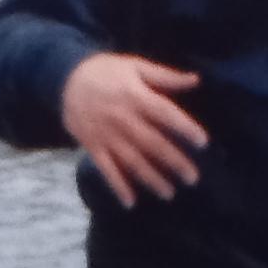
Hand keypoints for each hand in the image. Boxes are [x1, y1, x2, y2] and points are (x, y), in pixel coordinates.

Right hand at [63, 50, 207, 204]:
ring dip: (151, 178)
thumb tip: (196, 79)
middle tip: (192, 178)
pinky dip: (117, 186)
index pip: (165, 114)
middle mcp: (123, 118)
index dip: (184, 128)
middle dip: (173, 161)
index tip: (202, 143)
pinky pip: (106, 169)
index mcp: (136, 96)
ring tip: (169, 193)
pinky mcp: (93, 146)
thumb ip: (165, 76)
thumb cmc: (106, 71)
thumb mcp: (135, 65)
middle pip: (152, 143)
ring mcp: (106, 135)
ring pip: (132, 160)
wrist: (65, 78)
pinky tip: (130, 202)